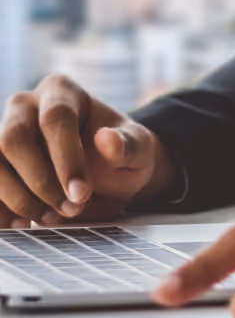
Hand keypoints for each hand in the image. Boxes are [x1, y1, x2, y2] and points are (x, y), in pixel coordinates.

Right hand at [0, 76, 177, 226]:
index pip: (56, 118)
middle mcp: (25, 107)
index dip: (66, 157)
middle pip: (14, 138)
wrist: (108, 174)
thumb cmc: (121, 154)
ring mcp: (3, 134)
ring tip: (48, 219)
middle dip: (41, 182)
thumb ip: (129, 144)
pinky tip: (22, 225)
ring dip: (18, 198)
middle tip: (69, 209)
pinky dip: (1, 209)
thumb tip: (107, 139)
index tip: (81, 193)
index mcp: (62, 92)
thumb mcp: (138, 150)